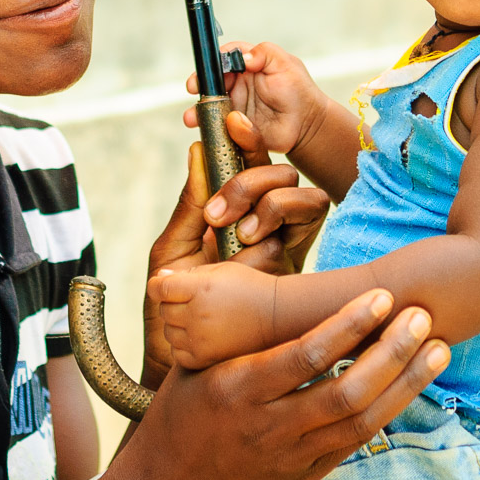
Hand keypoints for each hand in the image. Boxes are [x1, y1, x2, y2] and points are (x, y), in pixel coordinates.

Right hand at [105, 290, 450, 479]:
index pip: (306, 354)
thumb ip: (233, 335)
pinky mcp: (304, 476)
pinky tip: (408, 387)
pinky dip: (386, 413)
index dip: (349, 325)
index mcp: (237, 388)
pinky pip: (354, 443)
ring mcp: (290, 455)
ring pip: (362, 420)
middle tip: (422, 317)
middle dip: (391, 352)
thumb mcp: (194, 366)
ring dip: (405, 384)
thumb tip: (255, 273)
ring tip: (436, 350)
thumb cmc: (179, 413)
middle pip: (347, 389)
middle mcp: (268, 425)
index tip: (381, 296)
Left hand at [142, 114, 328, 387]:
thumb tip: (198, 149)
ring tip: (240, 234)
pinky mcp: (296, 270)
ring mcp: (284, 245)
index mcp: (233, 211)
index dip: (246, 138)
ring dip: (272, 205)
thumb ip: (191, 204)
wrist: (184, 358)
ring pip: (305, 198)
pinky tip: (253, 251)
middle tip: (218, 214)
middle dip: (252, 180)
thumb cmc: (173, 305)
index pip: (248, 163)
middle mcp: (265, 223)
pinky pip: (307, 232)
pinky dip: (279, 233)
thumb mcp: (173, 250)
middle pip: (281, 174)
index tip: (231, 121)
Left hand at [149, 261, 276, 367]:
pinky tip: (201, 338)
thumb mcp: (221, 270)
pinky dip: (184, 347)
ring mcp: (200, 339)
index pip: (158, 287)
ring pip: (169, 332)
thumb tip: (160, 277)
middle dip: (173, 304)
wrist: (281, 317)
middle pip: (163, 310)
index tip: (167, 286)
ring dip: (178, 326)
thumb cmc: (251, 288)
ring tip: (202, 320)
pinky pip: (178, 354)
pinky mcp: (206, 359)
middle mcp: (197, 314)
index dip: (159, 285)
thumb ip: (188, 273)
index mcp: (200, 288)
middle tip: (195, 303)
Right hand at [186, 41, 330, 159]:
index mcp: (245, 66)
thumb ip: (264, 53)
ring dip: (197, 110)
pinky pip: (216, 125)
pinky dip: (207, 128)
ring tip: (192, 118)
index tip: (206, 71)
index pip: (222, 59)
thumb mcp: (285, 64)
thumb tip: (242, 57)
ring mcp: (232, 105)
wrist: (306, 126)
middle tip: (193, 91)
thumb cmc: (298, 91)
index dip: (211, 63)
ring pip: (208, 105)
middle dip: (198, 86)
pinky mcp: (233, 126)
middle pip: (209, 81)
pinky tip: (204, 130)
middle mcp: (235, 84)